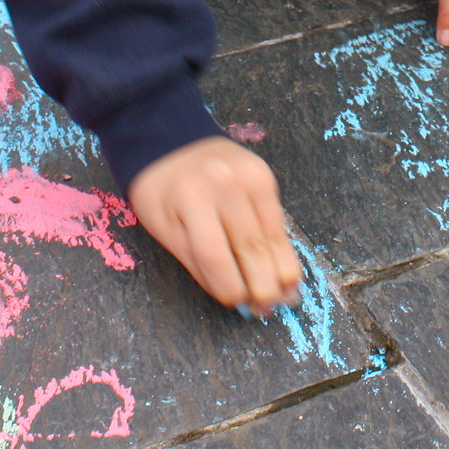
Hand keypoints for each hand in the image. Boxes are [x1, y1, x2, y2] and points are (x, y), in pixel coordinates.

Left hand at [127, 136, 301, 315]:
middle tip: (266, 311)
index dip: (229, 286)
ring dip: (280, 272)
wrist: (170, 137)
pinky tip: (288, 270)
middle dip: (261, 286)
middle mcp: (223, 184)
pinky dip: (283, 248)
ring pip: (269, 235)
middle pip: (249, 247)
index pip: (215, 254)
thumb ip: (196, 260)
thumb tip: (233, 294)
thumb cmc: (160, 189)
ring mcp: (248, 176)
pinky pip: (277, 220)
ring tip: (285, 298)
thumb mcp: (163, 226)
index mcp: (189, 198)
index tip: (236, 304)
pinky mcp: (264, 174)